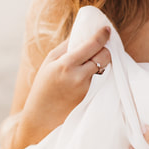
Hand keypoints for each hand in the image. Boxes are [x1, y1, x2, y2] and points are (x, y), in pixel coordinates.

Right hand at [16, 26, 110, 148]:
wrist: (41, 118)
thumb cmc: (43, 88)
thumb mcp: (49, 64)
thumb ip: (65, 48)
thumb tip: (82, 34)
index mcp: (65, 65)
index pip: (91, 45)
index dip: (102, 35)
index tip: (107, 30)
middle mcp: (78, 76)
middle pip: (103, 55)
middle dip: (104, 50)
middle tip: (99, 49)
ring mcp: (86, 89)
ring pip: (103, 68)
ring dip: (101, 63)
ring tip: (90, 65)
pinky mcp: (91, 98)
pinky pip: (100, 81)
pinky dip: (97, 76)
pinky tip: (88, 78)